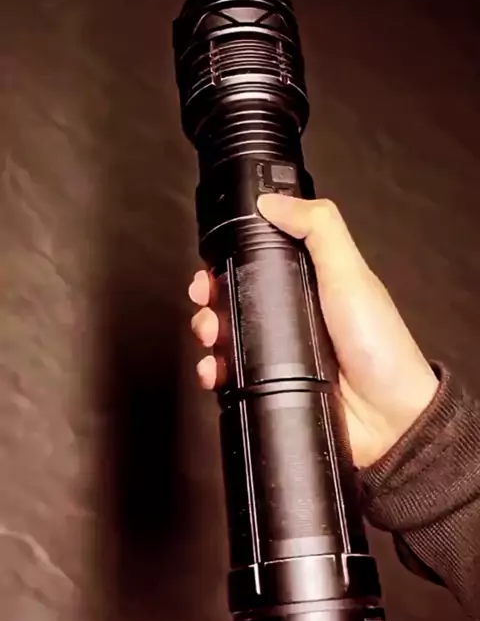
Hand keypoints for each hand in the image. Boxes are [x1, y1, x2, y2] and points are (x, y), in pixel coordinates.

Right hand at [189, 194, 438, 467]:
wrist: (389, 420)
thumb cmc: (379, 345)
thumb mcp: (350, 275)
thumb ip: (319, 229)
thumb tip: (272, 200)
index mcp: (310, 283)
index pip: (259, 262)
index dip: (231, 259)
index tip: (210, 262)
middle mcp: (291, 315)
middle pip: (235, 298)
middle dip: (210, 296)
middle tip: (203, 298)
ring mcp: (279, 353)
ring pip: (227, 335)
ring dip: (208, 332)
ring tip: (209, 335)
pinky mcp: (271, 386)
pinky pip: (231, 375)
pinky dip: (214, 371)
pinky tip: (214, 370)